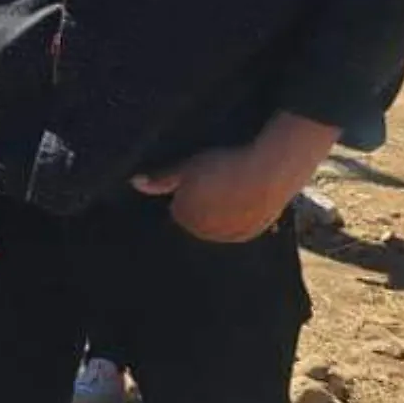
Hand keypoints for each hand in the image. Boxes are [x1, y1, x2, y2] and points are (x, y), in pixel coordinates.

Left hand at [131, 113, 337, 242]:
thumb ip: (160, 179)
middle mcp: (206, 234)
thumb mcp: (187, 167)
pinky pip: (239, 229)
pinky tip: (245, 199)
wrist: (269, 172)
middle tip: (216, 182)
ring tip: (232, 189)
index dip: (186, 192)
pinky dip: (240, 218)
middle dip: (202, 206)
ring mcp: (231, 237)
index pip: (178, 209)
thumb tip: (134, 183)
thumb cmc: (223, 165)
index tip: (198, 178)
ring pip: (218, 226)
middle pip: (197, 220)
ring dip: (221, 214)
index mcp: (186, 218)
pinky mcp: (253, 235)